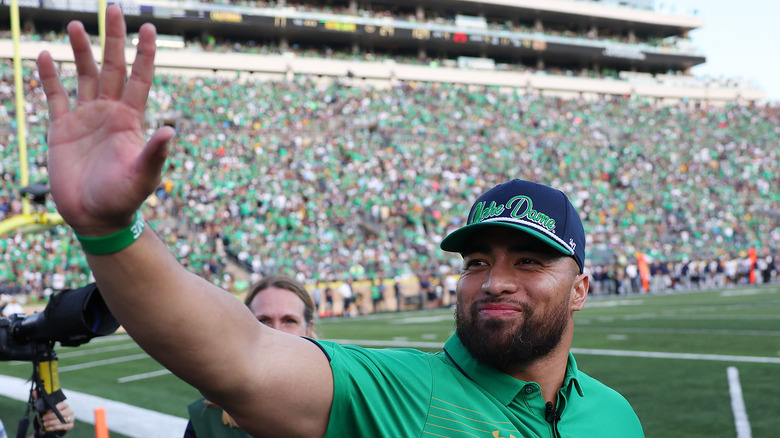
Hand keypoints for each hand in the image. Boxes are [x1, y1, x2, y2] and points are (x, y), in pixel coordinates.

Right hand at [37, 5, 174, 235]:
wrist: (94, 217)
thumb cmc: (124, 199)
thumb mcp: (144, 177)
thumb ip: (155, 154)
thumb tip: (170, 130)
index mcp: (132, 119)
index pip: (141, 78)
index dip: (145, 54)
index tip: (149, 28)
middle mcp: (110, 112)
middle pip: (113, 67)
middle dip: (114, 39)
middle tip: (115, 8)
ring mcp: (86, 118)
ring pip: (83, 75)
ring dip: (81, 51)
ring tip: (77, 25)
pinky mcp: (62, 129)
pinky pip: (54, 96)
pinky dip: (49, 77)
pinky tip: (45, 55)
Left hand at [40, 401, 74, 433]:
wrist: (57, 422)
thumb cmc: (53, 414)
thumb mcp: (47, 408)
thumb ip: (41, 400)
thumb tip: (34, 392)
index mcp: (65, 405)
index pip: (62, 404)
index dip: (55, 407)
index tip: (48, 411)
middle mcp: (69, 411)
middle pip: (62, 413)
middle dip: (52, 416)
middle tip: (44, 418)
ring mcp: (71, 418)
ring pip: (63, 420)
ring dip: (53, 422)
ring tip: (45, 424)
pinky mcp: (70, 425)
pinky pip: (64, 426)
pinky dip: (57, 427)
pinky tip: (50, 428)